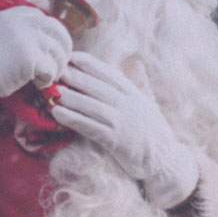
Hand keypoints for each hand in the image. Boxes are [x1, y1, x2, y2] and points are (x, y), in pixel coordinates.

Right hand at [0, 5, 72, 103]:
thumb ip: (18, 31)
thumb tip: (44, 39)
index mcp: (14, 15)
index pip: (43, 18)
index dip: (49, 35)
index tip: (47, 49)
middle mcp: (23, 22)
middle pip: (57, 30)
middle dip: (63, 47)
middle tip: (60, 63)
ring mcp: (28, 38)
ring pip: (58, 51)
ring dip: (56, 67)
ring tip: (45, 78)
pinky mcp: (31, 58)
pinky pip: (51, 69)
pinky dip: (48, 79)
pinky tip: (38, 84)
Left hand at [51, 52, 198, 208]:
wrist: (164, 159)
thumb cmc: (153, 131)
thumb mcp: (149, 103)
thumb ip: (140, 84)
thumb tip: (137, 65)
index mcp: (133, 93)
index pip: (109, 73)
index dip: (90, 64)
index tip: (73, 56)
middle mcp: (127, 104)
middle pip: (98, 87)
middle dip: (76, 77)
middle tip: (57, 70)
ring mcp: (121, 122)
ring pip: (92, 106)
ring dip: (71, 98)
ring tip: (53, 92)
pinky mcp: (115, 141)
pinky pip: (90, 127)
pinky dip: (73, 120)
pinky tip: (58, 114)